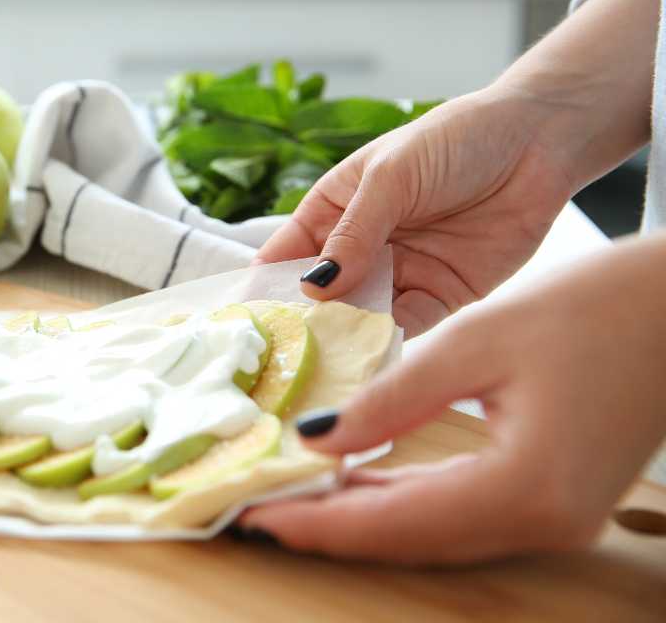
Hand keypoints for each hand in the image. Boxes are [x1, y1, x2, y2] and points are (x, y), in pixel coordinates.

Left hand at [239, 234, 665, 564]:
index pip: (394, 521)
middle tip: (257, 510)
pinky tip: (358, 482)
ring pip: (433, 534)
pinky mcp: (555, 499)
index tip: (253, 515)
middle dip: (328, 527)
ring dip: (361, 518)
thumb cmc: (596, 310)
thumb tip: (315, 436)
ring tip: (293, 497)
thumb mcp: (477, 342)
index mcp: (526, 488)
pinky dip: (403, 503)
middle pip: (410, 540)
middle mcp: (543, 522)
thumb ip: (393, 397)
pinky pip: (461, 515)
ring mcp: (554, 518)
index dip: (317, 522)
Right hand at [255, 88, 573, 335]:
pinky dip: (390, 341)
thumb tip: (313, 287)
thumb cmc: (454, 139)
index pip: (287, 253)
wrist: (539, 141)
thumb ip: (355, 232)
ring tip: (324, 361)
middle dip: (304, 322)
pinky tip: (373, 354)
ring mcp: (400, 272)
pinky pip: (408, 325)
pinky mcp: (442, 295)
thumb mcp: (392, 176)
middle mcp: (361, 247)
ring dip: (345, 336)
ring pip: (360, 315)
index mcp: (334, 209)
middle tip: (283, 355)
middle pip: (320, 294)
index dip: (265, 285)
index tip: (247, 319)